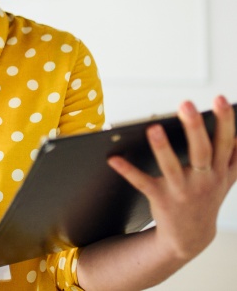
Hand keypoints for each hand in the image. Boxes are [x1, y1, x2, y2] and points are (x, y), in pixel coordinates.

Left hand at [108, 95, 236, 261]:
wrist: (190, 237)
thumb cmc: (206, 197)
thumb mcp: (226, 178)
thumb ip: (235, 156)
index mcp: (219, 171)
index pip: (225, 142)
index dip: (225, 121)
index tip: (220, 99)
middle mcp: (204, 181)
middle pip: (201, 151)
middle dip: (195, 128)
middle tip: (185, 104)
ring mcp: (182, 191)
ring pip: (172, 167)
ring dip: (162, 148)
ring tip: (152, 127)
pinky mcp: (161, 200)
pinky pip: (142, 183)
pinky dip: (127, 171)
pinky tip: (113, 158)